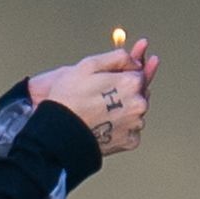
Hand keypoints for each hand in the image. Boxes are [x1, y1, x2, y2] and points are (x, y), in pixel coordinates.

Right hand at [29, 39, 157, 154]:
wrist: (60, 132)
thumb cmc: (70, 97)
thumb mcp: (89, 65)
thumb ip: (117, 57)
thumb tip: (136, 60)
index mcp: (131, 83)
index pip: (139, 73)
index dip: (124, 74)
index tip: (110, 80)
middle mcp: (139, 104)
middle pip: (139, 93)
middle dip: (126, 92)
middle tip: (102, 97)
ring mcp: (135, 125)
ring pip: (135, 112)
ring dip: (125, 109)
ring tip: (101, 111)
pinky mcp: (130, 141)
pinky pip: (130, 130)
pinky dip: (121, 127)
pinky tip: (105, 124)